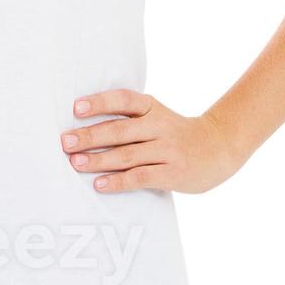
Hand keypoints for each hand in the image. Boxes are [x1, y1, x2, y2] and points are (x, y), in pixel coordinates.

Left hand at [63, 90, 250, 194]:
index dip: (100, 102)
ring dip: (98, 160)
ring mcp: (167, 150)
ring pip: (127, 155)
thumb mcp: (157, 116)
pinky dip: (118, 181)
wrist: (219, 148)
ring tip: (75, 163)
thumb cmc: (176, 134)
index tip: (76, 108)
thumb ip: (129, 119)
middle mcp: (160, 126)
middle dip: (90, 136)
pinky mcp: (172, 173)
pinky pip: (140, 177)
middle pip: (120, 130)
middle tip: (66, 142)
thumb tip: (83, 127)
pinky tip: (99, 184)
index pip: (124, 100)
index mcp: (152, 108)